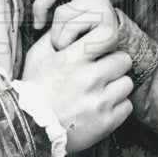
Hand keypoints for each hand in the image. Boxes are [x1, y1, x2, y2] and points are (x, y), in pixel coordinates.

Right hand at [22, 25, 132, 152]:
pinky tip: (101, 107)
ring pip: (127, 83)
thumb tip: (74, 26)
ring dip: (116, 86)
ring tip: (99, 91)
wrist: (30, 131)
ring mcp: (100, 102)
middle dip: (114, 64)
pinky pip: (127, 106)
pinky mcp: (107, 123)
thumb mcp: (36, 57)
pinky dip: (116, 106)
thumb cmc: (33, 91)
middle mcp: (89, 79)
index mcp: (72, 60)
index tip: (101, 47)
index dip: (107, 39)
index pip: (108, 35)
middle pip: (124, 60)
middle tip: (101, 71)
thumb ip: (54, 37)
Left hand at [30, 0, 117, 50]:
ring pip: (61, 12)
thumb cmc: (87, 34)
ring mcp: (100, 3)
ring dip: (55, 34)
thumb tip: (35, 0)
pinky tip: (71, 46)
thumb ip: (57, 2)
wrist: (113, 50)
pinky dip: (64, 41)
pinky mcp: (104, 20)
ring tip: (61, 43)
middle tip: (38, 23)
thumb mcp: (70, 14)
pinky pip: (71, 29)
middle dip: (40, 5)